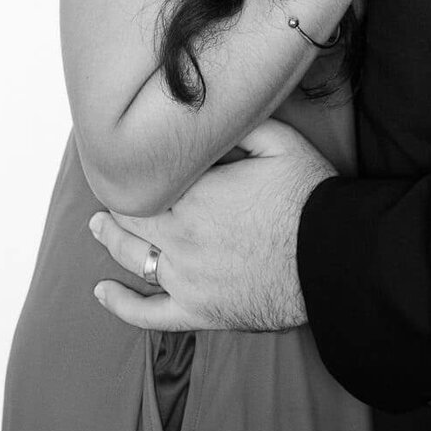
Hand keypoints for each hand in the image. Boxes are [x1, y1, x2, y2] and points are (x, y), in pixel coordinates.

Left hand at [90, 118, 336, 331]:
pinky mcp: (199, 311)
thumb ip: (239, 125)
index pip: (147, 178)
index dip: (136, 166)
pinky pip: (149, 314)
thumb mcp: (280, 140)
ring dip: (110, 238)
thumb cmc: (309, 196)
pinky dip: (122, 304)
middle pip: (131, 216)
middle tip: (108, 185)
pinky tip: (103, 292)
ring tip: (97, 226)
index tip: (130, 155)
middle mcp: (181, 235)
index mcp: (195, 193)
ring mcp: (186, 278)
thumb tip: (209, 115)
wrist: (333, 258)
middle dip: (116, 200)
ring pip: (133, 257)